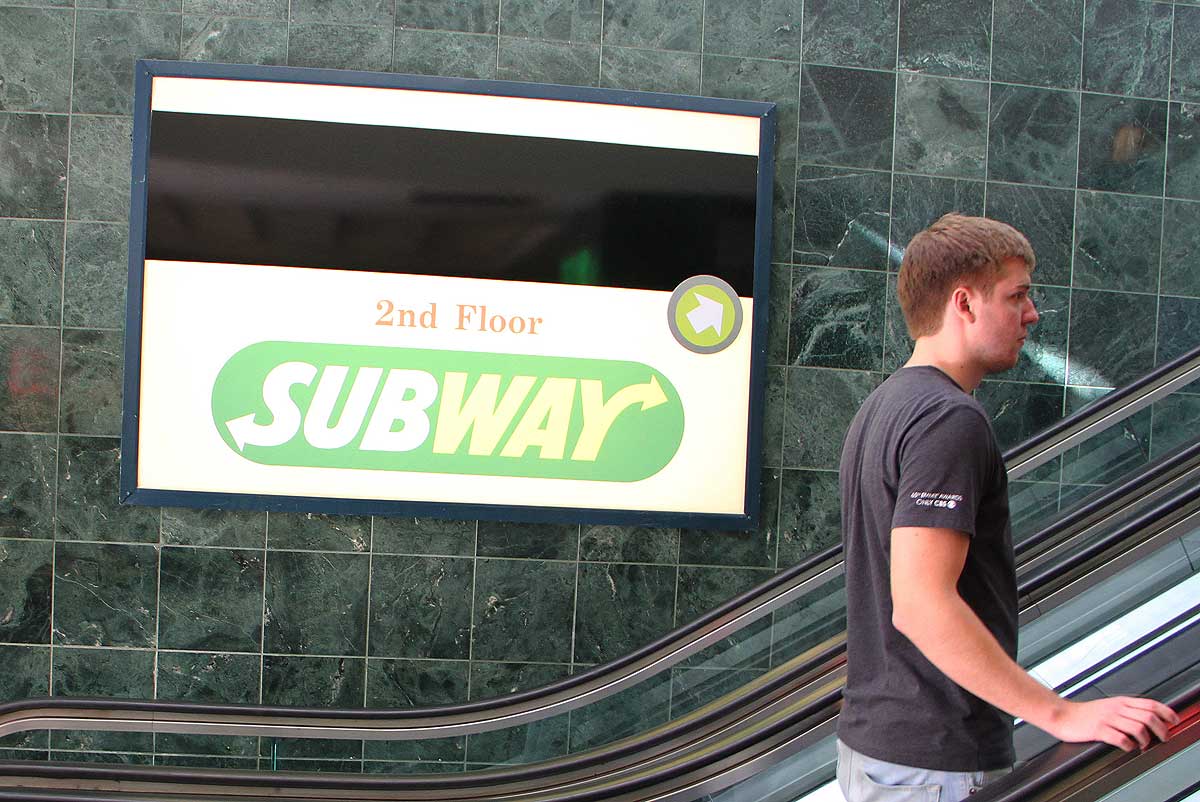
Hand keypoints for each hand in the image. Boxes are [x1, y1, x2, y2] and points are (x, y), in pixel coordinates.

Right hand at [1044, 697, 1178, 750]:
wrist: (1062, 715)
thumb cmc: (1085, 713)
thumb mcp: (1109, 706)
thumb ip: (1127, 710)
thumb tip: (1149, 718)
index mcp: (1120, 701)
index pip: (1150, 704)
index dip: (1166, 713)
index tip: (1174, 721)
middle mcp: (1116, 708)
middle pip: (1148, 717)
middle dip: (1161, 730)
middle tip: (1162, 738)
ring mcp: (1107, 719)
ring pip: (1138, 728)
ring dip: (1146, 740)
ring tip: (1143, 746)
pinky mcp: (1098, 730)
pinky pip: (1120, 738)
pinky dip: (1129, 745)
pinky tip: (1127, 747)